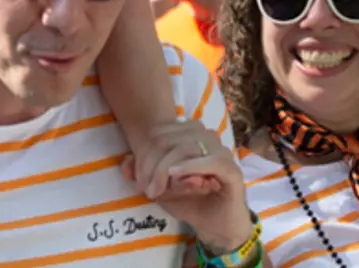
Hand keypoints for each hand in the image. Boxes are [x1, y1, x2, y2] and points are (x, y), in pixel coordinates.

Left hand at [123, 120, 254, 255]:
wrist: (215, 225)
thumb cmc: (189, 201)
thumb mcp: (158, 187)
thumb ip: (141, 173)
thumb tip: (125, 164)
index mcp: (190, 133)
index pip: (158, 132)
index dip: (143, 155)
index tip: (138, 181)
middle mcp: (207, 136)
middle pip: (168, 139)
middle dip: (151, 165)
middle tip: (146, 190)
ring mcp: (221, 151)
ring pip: (186, 147)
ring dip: (165, 168)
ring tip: (157, 190)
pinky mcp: (232, 171)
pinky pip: (211, 161)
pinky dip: (190, 166)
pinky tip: (175, 176)